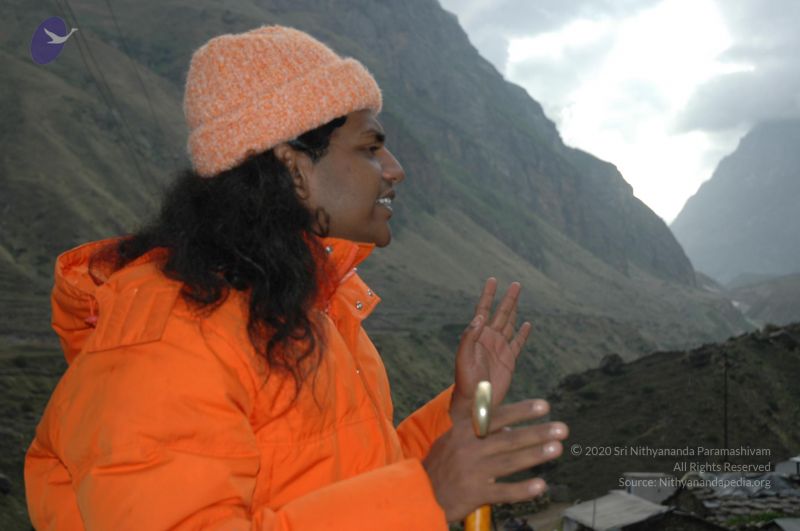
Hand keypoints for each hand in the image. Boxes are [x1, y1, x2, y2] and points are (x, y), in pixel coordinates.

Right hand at [423, 397, 568, 522]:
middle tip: (562, 428)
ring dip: (536, 455)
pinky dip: (523, 489)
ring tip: (557, 448)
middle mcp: (469, 448)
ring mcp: (472, 471)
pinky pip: (504, 492)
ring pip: (510, 462)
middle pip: (510, 438)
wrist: (419, 493)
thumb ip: (479, 429)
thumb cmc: (441, 464)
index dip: (522, 410)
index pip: (497, 417)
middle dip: (538, 432)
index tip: (544, 405)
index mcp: (464, 430)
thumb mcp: (452, 438)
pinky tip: (541, 485)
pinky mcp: (474, 494)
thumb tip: (511, 423)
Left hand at [450, 278, 531, 419]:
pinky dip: (523, 334)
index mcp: (478, 336)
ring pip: (510, 325)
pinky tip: (527, 324)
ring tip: (519, 298)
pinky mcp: (509, 360)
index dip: (488, 295)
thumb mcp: (464, 357)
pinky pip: (518, 343)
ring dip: (514, 310)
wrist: (474, 401)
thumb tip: (479, 316)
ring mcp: (500, 349)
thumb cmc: (465, 380)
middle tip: (515, 284)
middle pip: (501, 314)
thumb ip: (469, 337)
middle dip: (507, 299)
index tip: (493, 280)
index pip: (483, 310)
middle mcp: (489, 339)